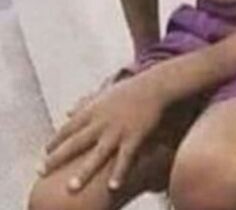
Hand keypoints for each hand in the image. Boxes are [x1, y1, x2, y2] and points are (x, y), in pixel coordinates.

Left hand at [41, 72, 166, 192]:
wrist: (156, 85)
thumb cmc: (130, 90)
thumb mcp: (105, 93)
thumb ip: (85, 103)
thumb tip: (67, 112)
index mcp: (94, 110)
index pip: (68, 128)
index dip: (55, 141)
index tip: (43, 154)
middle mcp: (102, 121)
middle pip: (76, 142)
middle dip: (57, 158)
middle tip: (40, 172)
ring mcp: (118, 130)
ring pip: (98, 154)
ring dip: (84, 171)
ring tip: (71, 187)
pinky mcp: (135, 136)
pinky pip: (125, 158)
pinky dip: (119, 172)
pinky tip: (112, 187)